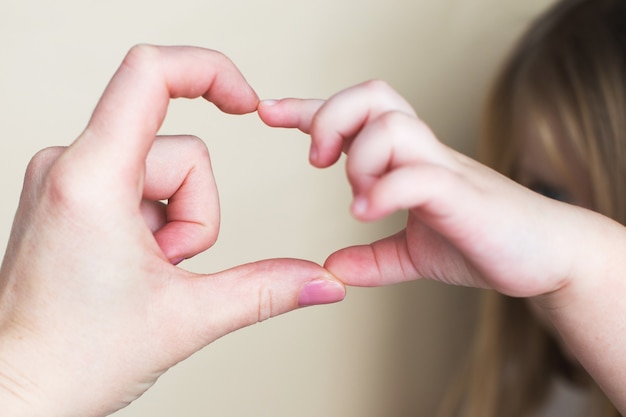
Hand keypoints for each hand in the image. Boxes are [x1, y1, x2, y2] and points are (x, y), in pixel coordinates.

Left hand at [0, 45, 344, 415]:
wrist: (16, 393)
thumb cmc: (71, 358)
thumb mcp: (188, 318)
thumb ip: (267, 290)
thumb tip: (323, 281)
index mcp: (92, 178)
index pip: (150, 74)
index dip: (209, 71)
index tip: (245, 100)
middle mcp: (69, 164)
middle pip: (180, 151)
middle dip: (196, 212)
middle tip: (167, 266)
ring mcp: (66, 179)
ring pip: (163, 172)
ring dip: (174, 222)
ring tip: (146, 270)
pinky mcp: (69, 196)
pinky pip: (137, 186)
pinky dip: (152, 223)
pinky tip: (131, 265)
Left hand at [259, 80, 625, 412]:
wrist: (544, 258)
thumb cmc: (483, 243)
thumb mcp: (416, 255)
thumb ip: (375, 258)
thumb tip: (332, 268)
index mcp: (407, 158)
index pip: (353, 115)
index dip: (307, 109)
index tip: (267, 112)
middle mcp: (423, 152)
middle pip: (372, 95)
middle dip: (331, 117)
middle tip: (316, 160)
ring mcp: (444, 169)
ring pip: (392, 124)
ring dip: (359, 157)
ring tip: (356, 195)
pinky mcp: (463, 196)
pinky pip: (417, 176)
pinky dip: (384, 192)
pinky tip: (366, 214)